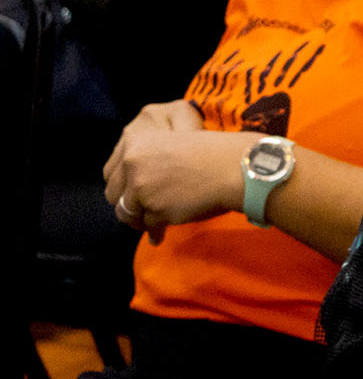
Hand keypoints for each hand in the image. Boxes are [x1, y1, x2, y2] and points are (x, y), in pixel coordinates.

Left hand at [104, 102, 253, 240]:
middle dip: (127, 206)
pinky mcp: (155, 209)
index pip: (111, 173)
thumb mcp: (173, 145)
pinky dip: (156, 231)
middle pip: (114, 195)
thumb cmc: (215, 154)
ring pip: (128, 213)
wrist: (235, 167)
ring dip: (139, 221)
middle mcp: (133, 164)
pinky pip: (149, 226)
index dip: (121, 186)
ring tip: (150, 226)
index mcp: (135, 143)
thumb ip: (149, 161)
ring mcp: (142, 187)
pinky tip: (160, 235)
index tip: (131, 195)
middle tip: (140, 213)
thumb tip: (139, 189)